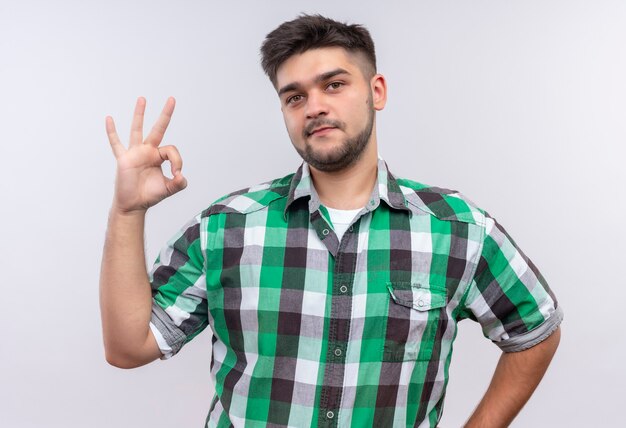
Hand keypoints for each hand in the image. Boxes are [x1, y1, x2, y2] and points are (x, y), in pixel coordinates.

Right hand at [106, 97, 186, 213]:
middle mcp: (147, 151)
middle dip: (165, 114)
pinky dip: (112, 132)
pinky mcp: (123, 159)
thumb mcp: (169, 189)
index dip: (177, 160)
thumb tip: (181, 176)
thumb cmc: (149, 195)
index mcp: (159, 156)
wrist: (134, 204)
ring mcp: (134, 153)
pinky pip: (116, 143)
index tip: (177, 174)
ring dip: (140, 114)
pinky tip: (109, 119)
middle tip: (172, 99)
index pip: (171, 149)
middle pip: (158, 129)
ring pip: (137, 130)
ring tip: (143, 99)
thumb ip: (179, 183)